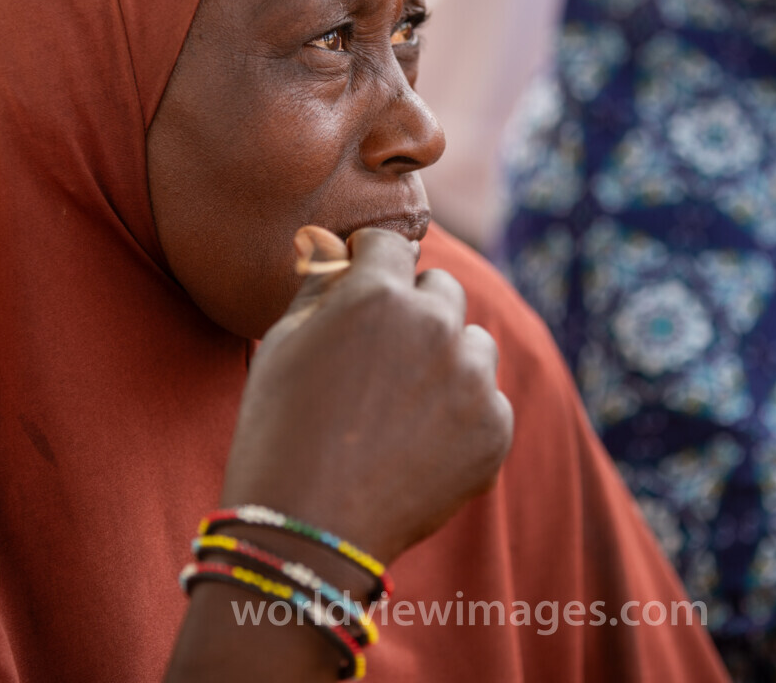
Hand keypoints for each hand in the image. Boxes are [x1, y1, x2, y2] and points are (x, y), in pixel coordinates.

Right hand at [219, 226, 513, 565]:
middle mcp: (436, 325)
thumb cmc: (279, 430)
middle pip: (441, 289)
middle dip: (415, 308)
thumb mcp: (283, 342)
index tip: (358, 289)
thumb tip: (340, 245)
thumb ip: (322, 282)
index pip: (391, 244)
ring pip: (473, 342)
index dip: (369, 265)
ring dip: (447, 357)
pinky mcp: (495, 429)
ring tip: (400, 405)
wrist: (307, 532)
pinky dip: (462, 415)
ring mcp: (473, 380)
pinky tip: (417, 445)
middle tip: (379, 357)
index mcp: (378, 293)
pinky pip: (488, 401)